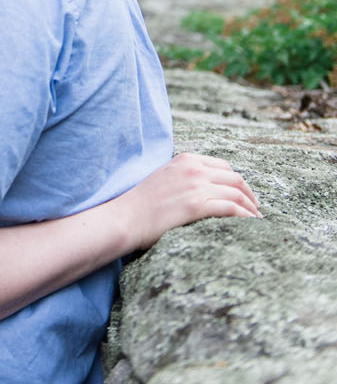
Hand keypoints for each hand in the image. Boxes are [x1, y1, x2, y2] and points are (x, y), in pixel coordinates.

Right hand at [123, 151, 260, 251]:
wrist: (126, 217)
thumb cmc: (142, 204)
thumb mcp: (165, 178)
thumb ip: (185, 177)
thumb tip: (205, 189)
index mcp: (186, 159)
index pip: (223, 166)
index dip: (238, 181)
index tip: (244, 195)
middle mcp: (193, 169)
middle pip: (234, 178)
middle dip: (249, 194)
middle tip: (256, 209)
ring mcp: (195, 186)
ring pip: (236, 193)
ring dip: (251, 208)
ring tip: (257, 220)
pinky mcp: (196, 205)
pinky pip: (231, 208)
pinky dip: (245, 216)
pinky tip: (250, 225)